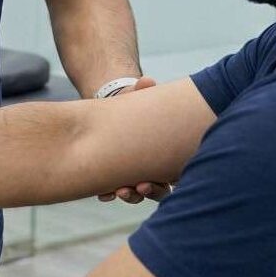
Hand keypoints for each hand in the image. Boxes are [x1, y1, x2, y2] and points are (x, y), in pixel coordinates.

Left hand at [96, 77, 173, 203]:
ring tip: (119, 191)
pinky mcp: (117, 175)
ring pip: (136, 193)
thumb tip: (146, 81)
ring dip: (129, 195)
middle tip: (139, 187)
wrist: (113, 107)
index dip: (162, 183)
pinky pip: (114, 190)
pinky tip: (103, 194)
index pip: (171, 177)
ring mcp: (136, 174)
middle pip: (157, 190)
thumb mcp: (139, 95)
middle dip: (148, 191)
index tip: (148, 181)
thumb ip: (143, 89)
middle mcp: (155, 169)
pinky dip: (108, 193)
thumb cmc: (134, 103)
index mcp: (167, 155)